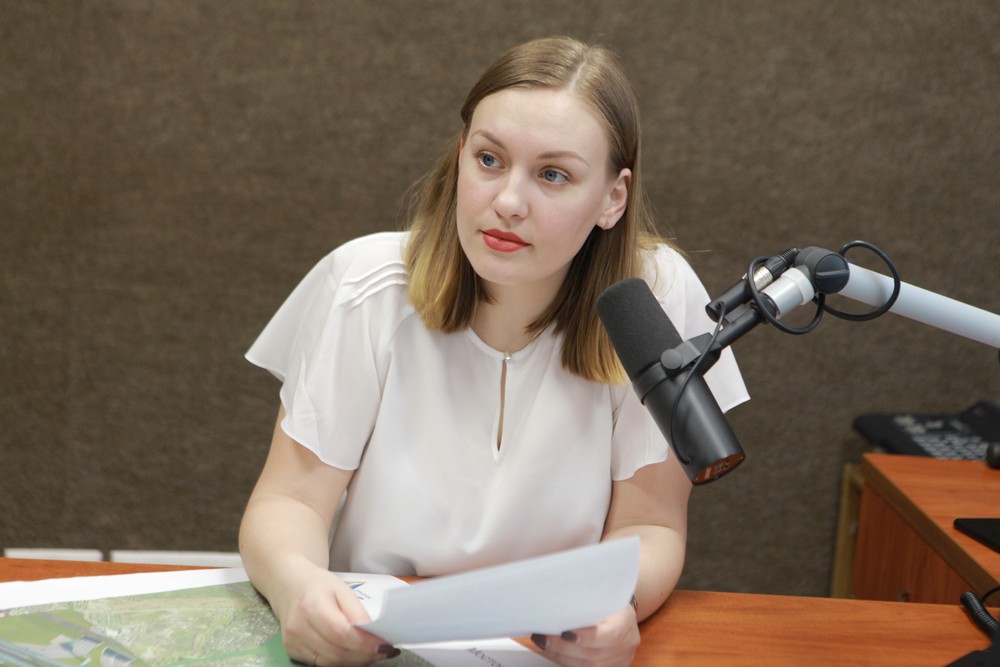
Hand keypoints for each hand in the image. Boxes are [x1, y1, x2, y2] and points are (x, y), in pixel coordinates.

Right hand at [277, 568, 399, 665]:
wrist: (289, 584)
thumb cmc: (318, 584)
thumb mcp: (342, 589)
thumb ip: (357, 613)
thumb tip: (374, 635)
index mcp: (311, 605)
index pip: (341, 633)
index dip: (364, 644)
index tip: (385, 646)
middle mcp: (298, 626)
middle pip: (336, 652)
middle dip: (364, 656)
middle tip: (383, 651)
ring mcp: (292, 642)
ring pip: (330, 663)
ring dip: (355, 661)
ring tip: (372, 654)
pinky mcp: (291, 651)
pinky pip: (321, 664)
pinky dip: (341, 662)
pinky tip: (353, 654)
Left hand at [529, 604, 639, 666]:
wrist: (622, 615)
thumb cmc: (608, 601)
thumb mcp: (603, 595)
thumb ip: (586, 600)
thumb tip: (558, 597)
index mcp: (626, 621)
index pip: (610, 635)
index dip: (587, 637)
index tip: (564, 633)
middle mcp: (627, 644)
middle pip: (594, 654)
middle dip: (563, 648)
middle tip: (542, 638)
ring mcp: (620, 659)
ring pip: (588, 666)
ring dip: (561, 656)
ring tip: (543, 644)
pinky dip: (566, 662)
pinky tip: (553, 653)